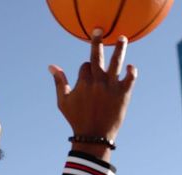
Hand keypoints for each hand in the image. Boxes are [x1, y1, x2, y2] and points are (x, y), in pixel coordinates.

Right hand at [49, 29, 137, 159]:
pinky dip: (131, 71)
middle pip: (97, 56)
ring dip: (119, 49)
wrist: (94, 137)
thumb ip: (59, 82)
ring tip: (123, 38)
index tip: (89, 78)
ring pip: (116, 63)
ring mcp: (111, 87)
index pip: (86, 65)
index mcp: (83, 82)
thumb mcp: (63, 101)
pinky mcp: (123, 94)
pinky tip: (130, 67)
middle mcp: (97, 82)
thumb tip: (51, 66)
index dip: (87, 69)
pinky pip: (130, 78)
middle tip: (99, 30)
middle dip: (97, 41)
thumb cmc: (77, 119)